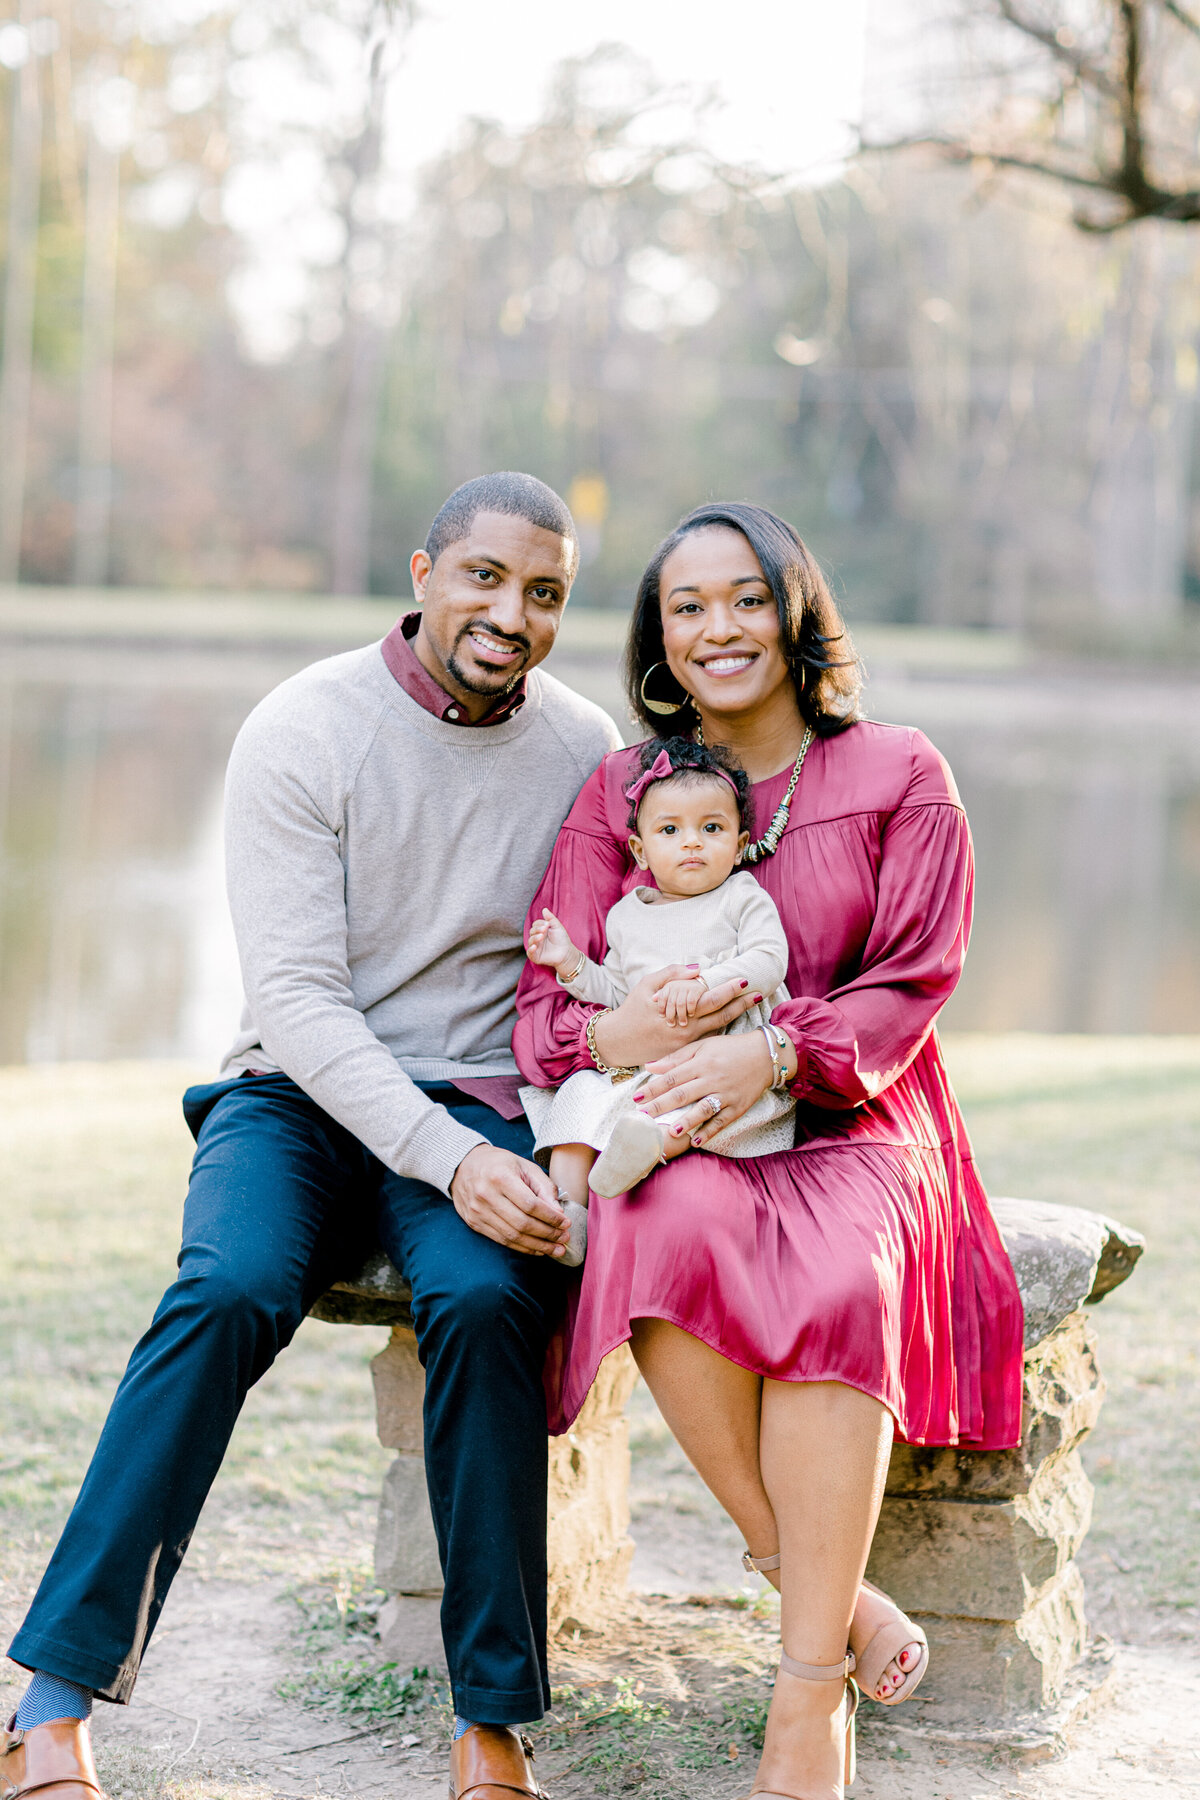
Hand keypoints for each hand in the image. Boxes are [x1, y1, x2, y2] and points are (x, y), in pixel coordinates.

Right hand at [450, 1144, 570, 1256]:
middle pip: (522, 1223)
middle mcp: (486, 1196)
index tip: (566, 1223)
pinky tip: (537, 1249)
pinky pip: (501, 1241)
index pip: (530, 1205)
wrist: (463, 1166)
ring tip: (556, 1249)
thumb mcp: (525, 1166)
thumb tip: (558, 1213)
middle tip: (564, 1239)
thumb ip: (544, 1188)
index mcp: (500, 1177)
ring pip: (512, 1236)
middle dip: (547, 1234)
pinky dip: (522, 1247)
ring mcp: (478, 1212)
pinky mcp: (474, 1223)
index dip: (551, 1217)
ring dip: (538, 1246)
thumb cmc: (499, 1164)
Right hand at [527, 908, 580, 977]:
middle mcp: (537, 938)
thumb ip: (551, 918)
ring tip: (542, 936)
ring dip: (535, 938)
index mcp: (541, 931)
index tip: (547, 924)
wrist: (567, 952)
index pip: (535, 925)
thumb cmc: (562, 939)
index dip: (539, 924)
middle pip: (531, 932)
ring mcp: (536, 947)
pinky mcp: (536, 956)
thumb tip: (544, 909)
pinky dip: (530, 949)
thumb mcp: (557, 926)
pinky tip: (535, 946)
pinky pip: (529, 953)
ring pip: (530, 941)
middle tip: (545, 929)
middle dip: (537, 929)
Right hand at [591, 967, 761, 1068]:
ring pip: (717, 1028)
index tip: (744, 980)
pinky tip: (733, 1017)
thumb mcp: (646, 985)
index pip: (710, 1000)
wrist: (616, 1043)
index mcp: (678, 1013)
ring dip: (735, 1015)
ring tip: (751, 1004)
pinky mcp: (684, 1053)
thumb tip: (698, 968)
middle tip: (758, 993)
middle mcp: (686, 1031)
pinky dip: (720, 1026)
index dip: (729, 990)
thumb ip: (671, 974)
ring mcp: (687, 1044)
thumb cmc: (631, 1011)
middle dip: (742, 1004)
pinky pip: (707, 1038)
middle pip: (721, 1016)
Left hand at [632, 1030, 786, 1147]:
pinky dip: (710, 1132)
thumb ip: (676, 1057)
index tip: (636, 1098)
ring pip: (703, 1109)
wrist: (766, 1055)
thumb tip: (650, 1066)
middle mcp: (712, 1078)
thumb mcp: (703, 1046)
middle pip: (683, 1094)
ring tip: (671, 1131)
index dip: (653, 1088)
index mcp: (701, 1063)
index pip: (672, 1077)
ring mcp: (726, 1094)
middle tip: (643, 1117)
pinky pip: (722, 1121)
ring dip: (687, 1121)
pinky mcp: (738, 1106)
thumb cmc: (729, 1049)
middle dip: (661, 1106)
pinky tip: (697, 1141)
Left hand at [654, 977, 707, 1027]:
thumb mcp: (670, 992)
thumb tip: (653, 998)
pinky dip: (690, 1009)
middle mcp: (676, 984)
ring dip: (681, 1015)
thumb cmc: (682, 992)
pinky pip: (690, 1002)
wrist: (700, 986)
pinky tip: (691, 1014)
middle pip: (671, 1002)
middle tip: (671, 1024)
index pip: (662, 997)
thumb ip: (661, 994)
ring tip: (682, 1023)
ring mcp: (687, 986)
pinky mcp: (697, 989)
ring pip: (680, 1004)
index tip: (662, 1017)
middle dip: (670, 1015)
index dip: (661, 1008)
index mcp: (668, 985)